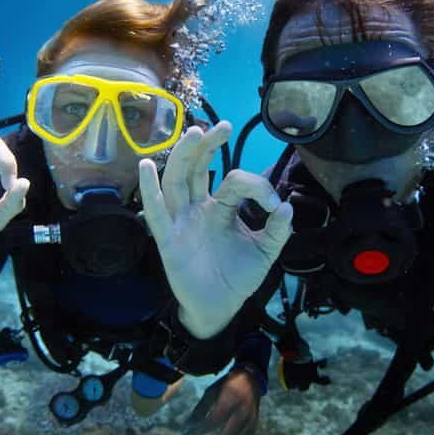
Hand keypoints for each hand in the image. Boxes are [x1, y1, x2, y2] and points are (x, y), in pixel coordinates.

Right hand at [138, 122, 292, 338]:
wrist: (220, 308)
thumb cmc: (238, 276)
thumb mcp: (265, 252)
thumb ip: (277, 230)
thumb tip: (287, 206)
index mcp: (220, 208)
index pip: (233, 182)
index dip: (256, 187)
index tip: (274, 205)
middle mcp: (198, 209)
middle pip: (196, 168)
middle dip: (207, 145)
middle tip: (221, 126)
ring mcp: (181, 222)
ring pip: (176, 182)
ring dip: (183, 156)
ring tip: (194, 133)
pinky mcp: (168, 240)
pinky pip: (156, 213)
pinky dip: (149, 190)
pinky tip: (146, 166)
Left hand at [179, 368, 261, 434]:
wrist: (252, 380)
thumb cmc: (228, 385)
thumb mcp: (212, 391)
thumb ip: (200, 409)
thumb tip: (187, 427)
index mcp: (231, 400)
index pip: (212, 422)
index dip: (196, 433)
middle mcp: (243, 412)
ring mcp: (250, 422)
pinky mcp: (253, 429)